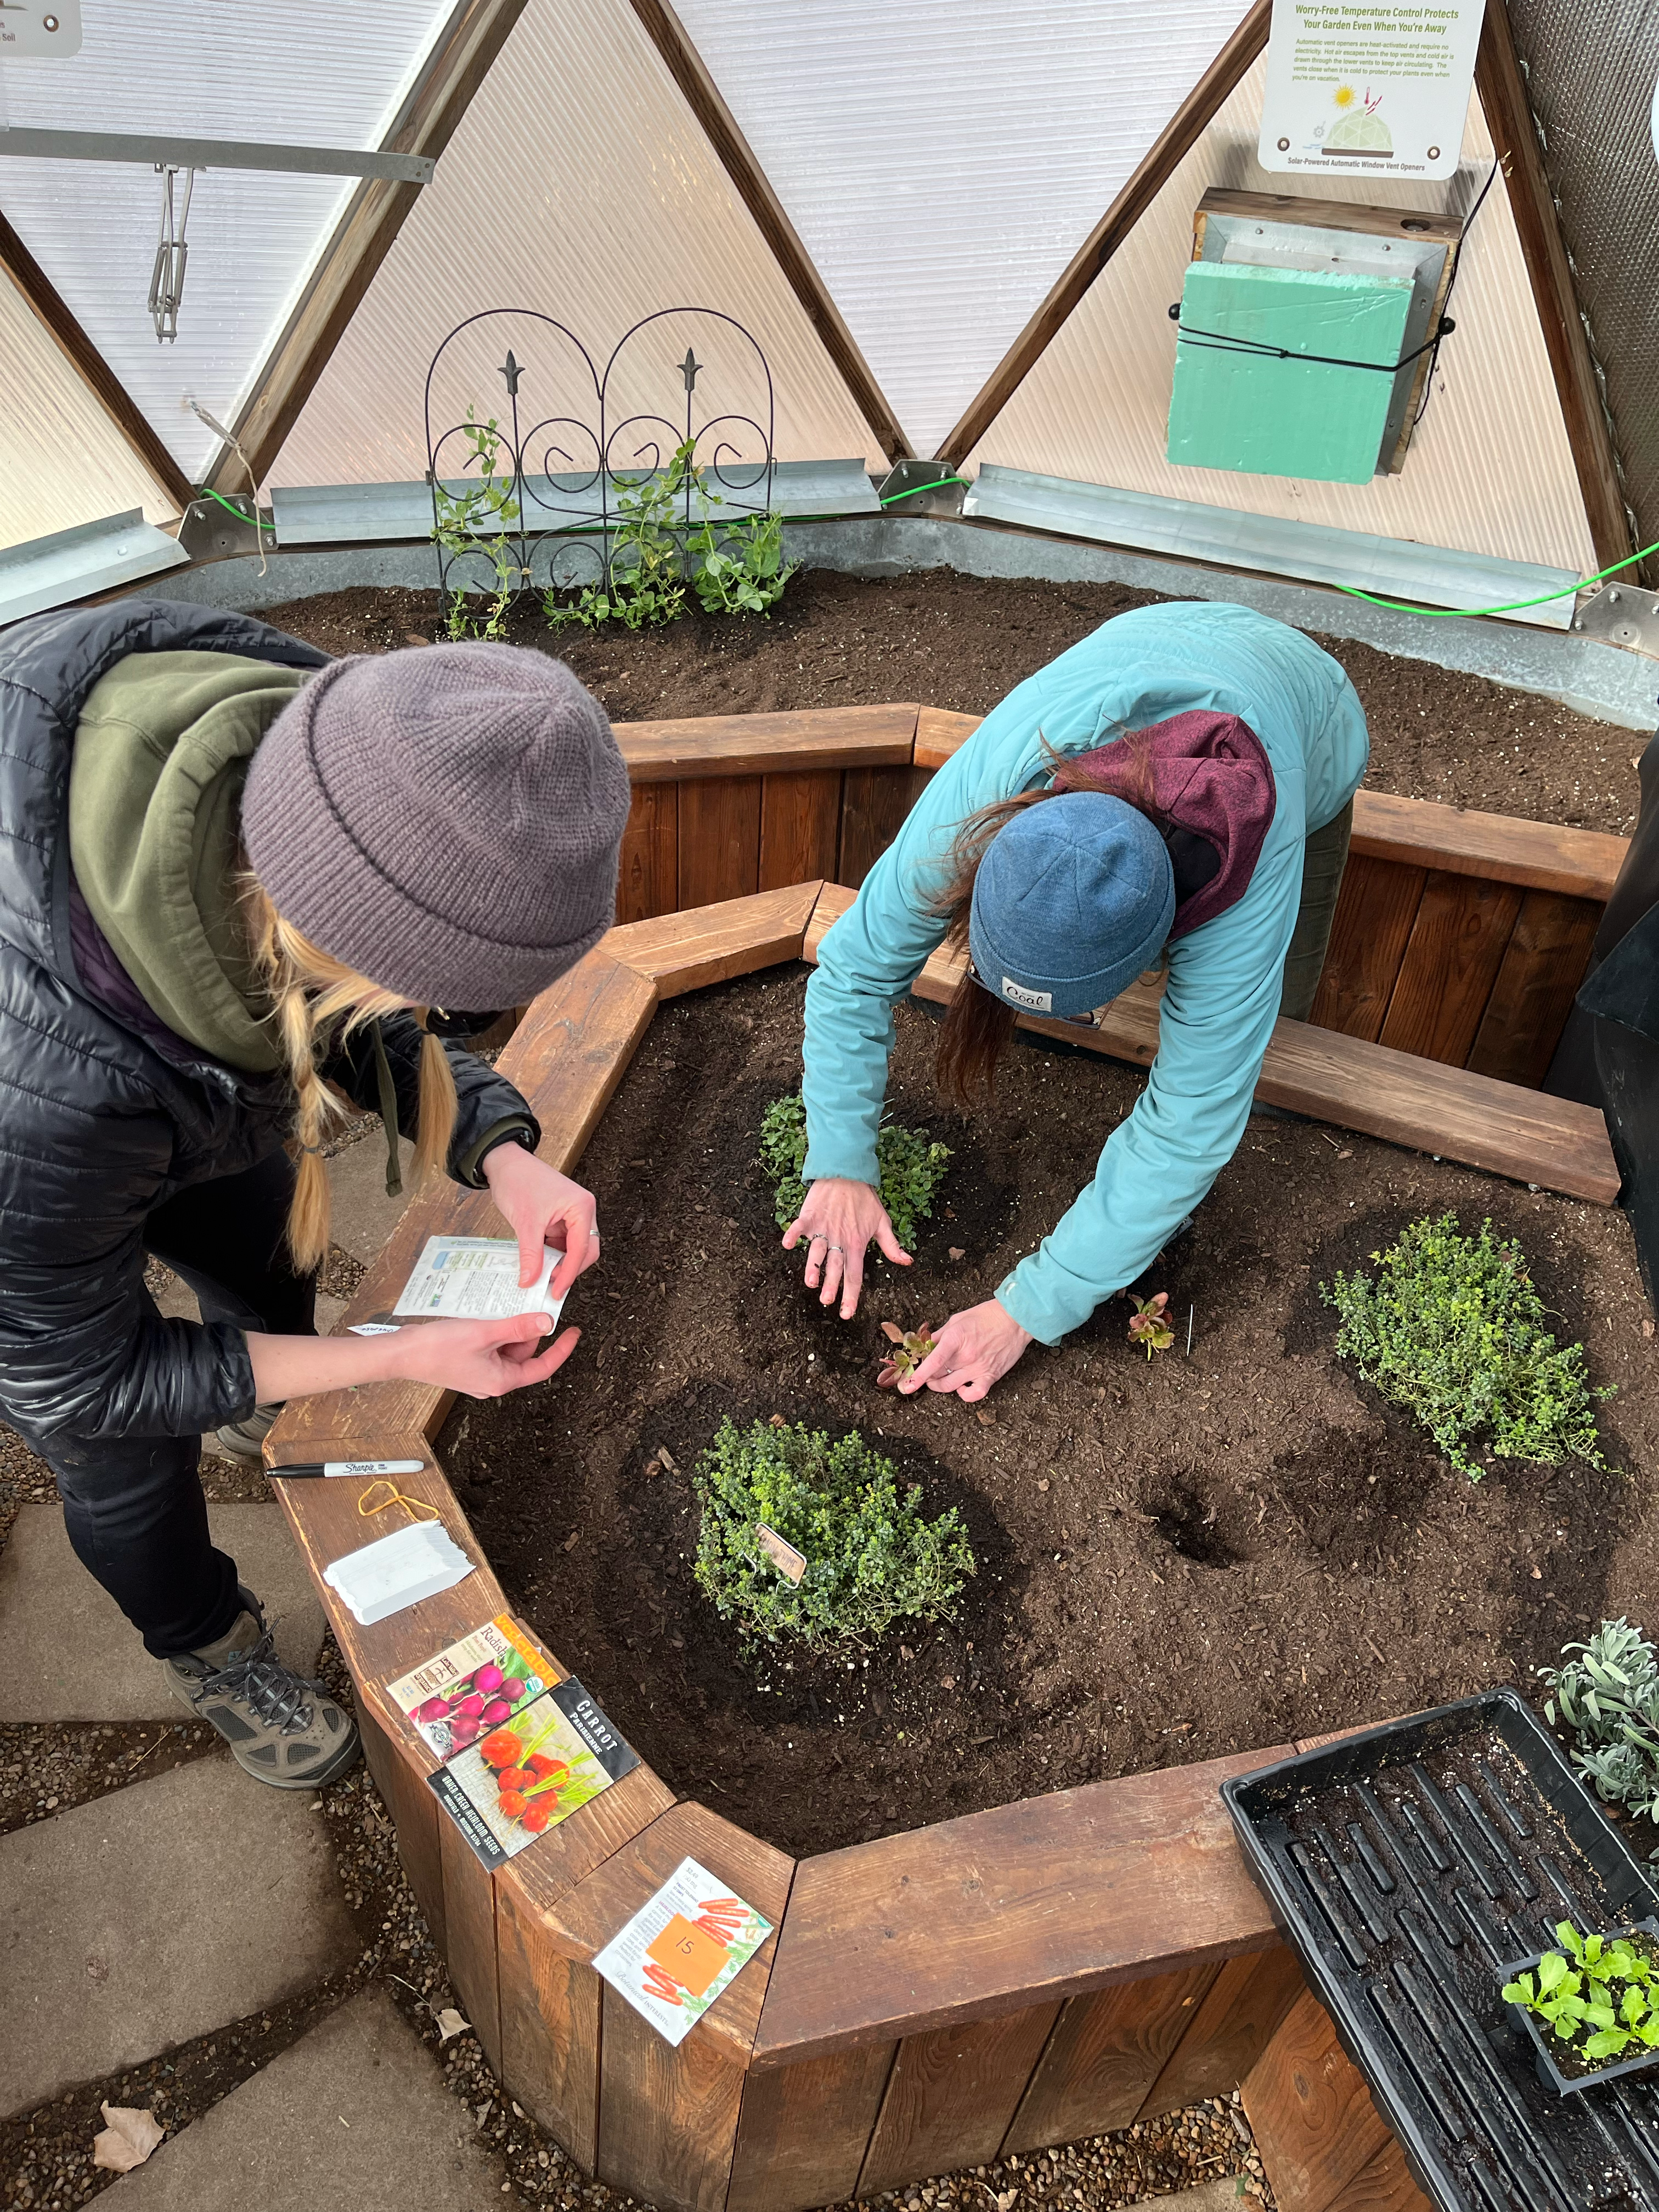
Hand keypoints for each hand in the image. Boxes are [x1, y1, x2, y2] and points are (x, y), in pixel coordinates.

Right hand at [393, 1310, 580, 1398]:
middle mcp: (493, 1380)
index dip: (561, 1350)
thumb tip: (546, 1323)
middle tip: (531, 1305)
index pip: (543, 1367)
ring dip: (510, 1327)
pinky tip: (490, 1312)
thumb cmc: (437, 1349)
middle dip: (528, 1329)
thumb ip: (518, 1328)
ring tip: (505, 1306)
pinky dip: (495, 1329)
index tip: (573, 1333)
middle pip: (523, 1353)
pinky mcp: (468, 1362)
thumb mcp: (485, 1333)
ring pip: (506, 1347)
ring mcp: (480, 1372)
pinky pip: (491, 1345)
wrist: (402, 1354)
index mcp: (501, 1380)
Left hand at [482, 1142, 599, 1299]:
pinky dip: (552, 1254)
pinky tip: (539, 1262)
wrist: (504, 1162)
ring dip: (559, 1263)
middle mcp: (583, 1210)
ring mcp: (573, 1214)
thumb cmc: (518, 1180)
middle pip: (585, 1250)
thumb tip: (530, 1281)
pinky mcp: (562, 1217)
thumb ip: (531, 1255)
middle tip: (550, 1286)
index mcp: (581, 1207)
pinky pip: (562, 1242)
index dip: (569, 1273)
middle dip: (569, 1269)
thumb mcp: (525, 1223)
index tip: (556, 1290)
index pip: (582, 1249)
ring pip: (574, 1249)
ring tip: (540, 1275)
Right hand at [781, 1175, 910, 1318]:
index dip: (851, 1295)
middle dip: (831, 1285)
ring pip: (817, 1251)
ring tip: (810, 1283)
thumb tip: (907, 1262)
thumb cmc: (865, 1199)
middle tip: (826, 1301)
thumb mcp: (883, 1223)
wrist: (848, 1172)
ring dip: (813, 1267)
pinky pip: (800, 1226)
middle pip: (835, 1266)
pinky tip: (788, 1244)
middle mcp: (840, 1239)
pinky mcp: (811, 1215)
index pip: (854, 1275)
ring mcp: (824, 1227)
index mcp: (856, 1243)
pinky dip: (793, 1234)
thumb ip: (892, 1246)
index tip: (846, 1313)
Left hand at [899, 1298, 1032, 1402]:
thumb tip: (926, 1345)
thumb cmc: (987, 1316)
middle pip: (937, 1375)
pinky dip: (965, 1395)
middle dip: (927, 1376)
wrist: (1015, 1319)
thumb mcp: (958, 1319)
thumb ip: (940, 1334)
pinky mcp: (991, 1376)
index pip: (932, 1363)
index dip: (918, 1376)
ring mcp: (978, 1368)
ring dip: (939, 1386)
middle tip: (927, 1372)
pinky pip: (975, 1394)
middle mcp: (965, 1356)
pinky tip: (961, 1388)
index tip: (907, 1386)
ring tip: (938, 1380)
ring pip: (950, 1386)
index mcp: (955, 1339)